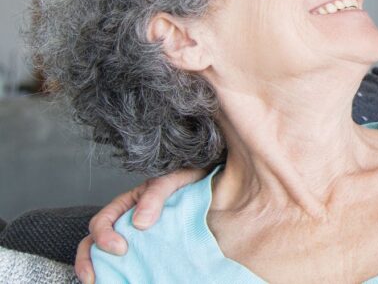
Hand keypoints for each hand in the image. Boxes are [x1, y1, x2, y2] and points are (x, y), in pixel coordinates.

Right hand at [74, 169, 205, 283]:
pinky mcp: (148, 250)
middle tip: (93, 278)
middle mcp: (125, 222)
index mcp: (126, 204)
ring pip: (106, 257)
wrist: (214, 186)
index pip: (101, 221)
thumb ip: (155, 195)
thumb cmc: (189, 177)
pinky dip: (121, 274)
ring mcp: (135, 238)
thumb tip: (139, 223)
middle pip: (94, 243)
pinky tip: (126, 281)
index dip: (103, 236)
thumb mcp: (173, 179)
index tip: (121, 248)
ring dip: (100, 271)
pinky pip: (130, 264)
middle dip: (88, 262)